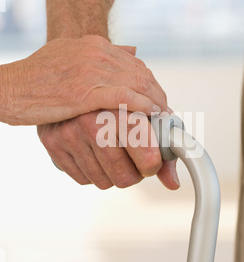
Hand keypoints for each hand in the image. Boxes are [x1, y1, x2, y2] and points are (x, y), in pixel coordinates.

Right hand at [0, 35, 165, 125]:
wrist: (9, 86)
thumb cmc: (37, 76)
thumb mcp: (70, 55)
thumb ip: (100, 54)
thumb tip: (132, 50)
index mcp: (94, 45)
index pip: (134, 63)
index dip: (150, 82)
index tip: (158, 98)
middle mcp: (96, 53)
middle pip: (141, 72)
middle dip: (157, 93)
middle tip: (166, 110)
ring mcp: (90, 70)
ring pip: (137, 83)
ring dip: (155, 102)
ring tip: (163, 117)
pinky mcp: (84, 91)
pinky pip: (123, 97)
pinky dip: (142, 106)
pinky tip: (151, 115)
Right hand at [37, 109, 179, 190]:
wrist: (72, 79)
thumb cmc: (115, 98)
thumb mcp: (144, 110)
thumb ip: (163, 145)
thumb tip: (172, 182)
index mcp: (122, 109)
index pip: (148, 158)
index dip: (152, 165)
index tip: (151, 161)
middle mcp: (93, 121)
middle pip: (125, 177)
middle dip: (133, 174)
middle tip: (133, 160)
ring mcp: (71, 134)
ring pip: (104, 182)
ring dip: (113, 174)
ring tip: (114, 154)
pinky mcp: (53, 144)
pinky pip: (83, 178)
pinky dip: (93, 171)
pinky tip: (95, 154)